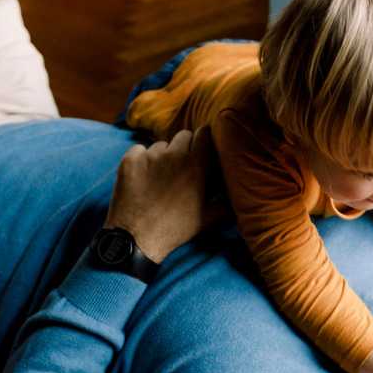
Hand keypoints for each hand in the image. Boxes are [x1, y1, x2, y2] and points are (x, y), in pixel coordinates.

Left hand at [105, 127, 222, 262]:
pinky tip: (142, 179)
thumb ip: (227, 204)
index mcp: (197, 165)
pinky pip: (139, 150)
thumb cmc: (176, 229)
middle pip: (183, 136)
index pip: (204, 133)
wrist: (136, 239)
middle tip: (181, 167)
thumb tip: (242, 200)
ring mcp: (150, 156)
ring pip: (160, 146)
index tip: (201, 151)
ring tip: (160, 178)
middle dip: (184, 148)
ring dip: (162, 157)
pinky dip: (141, 161)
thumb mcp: (209, 219)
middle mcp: (174, 155)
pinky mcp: (130, 160)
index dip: (203, 141)